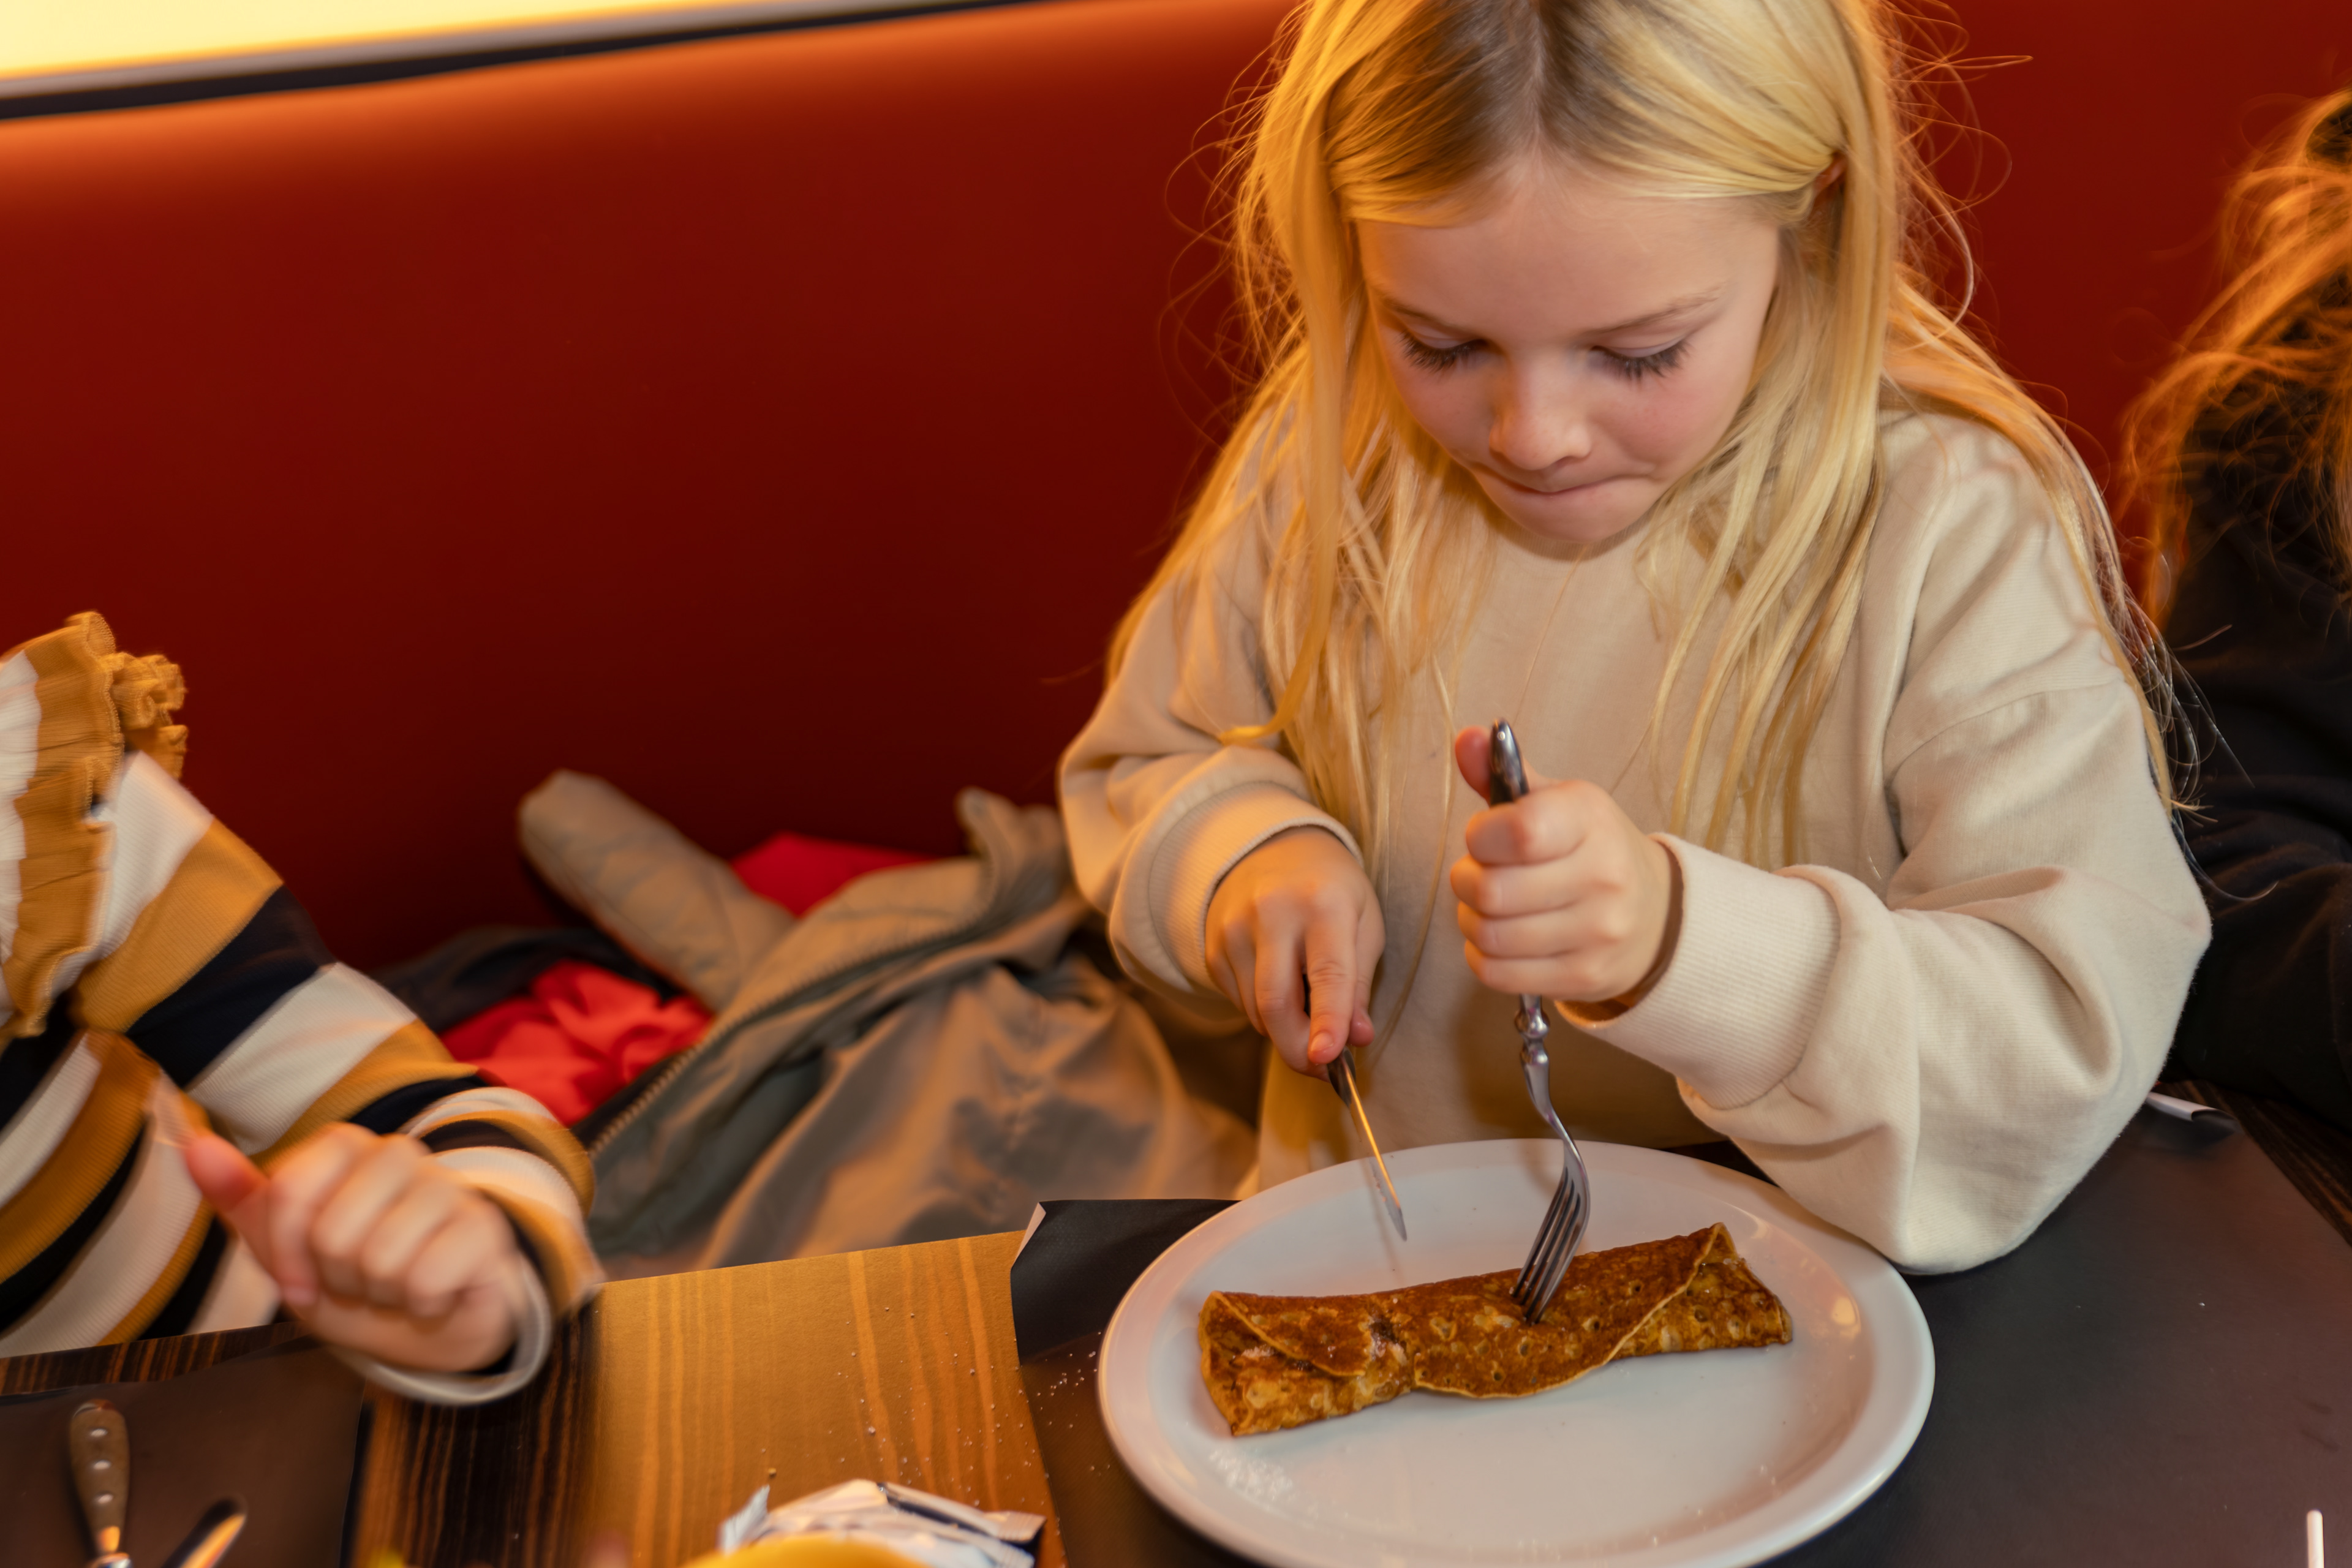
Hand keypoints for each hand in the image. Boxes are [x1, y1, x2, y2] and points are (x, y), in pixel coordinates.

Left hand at [184, 1124, 526, 1373]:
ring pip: (380, 1255)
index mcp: (347, 1149)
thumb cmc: (357, 1280)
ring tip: (396, 1286)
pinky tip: (433, 1295)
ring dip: (382, 1293)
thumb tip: (194, 1145)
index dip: (285, 1252)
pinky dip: (422, 1303)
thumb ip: (243, 1200)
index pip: (290, 1189)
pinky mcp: (485, 1227)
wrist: (434, 1322)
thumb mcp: (289, 1252)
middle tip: (361, 1281)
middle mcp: (400, 1155)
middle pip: (333, 1231)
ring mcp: (448, 1187)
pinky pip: (428, 1276)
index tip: (299, 1283)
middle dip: (338, 1278)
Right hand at [1204, 826, 1382, 1075]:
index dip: (1328, 1021)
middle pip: (1277, 1003)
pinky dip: (1265, 1013)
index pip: (1327, 973)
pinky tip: (1281, 985)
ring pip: (1257, 1011)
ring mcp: (1234, 930)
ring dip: (1286, 1030)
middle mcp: (1271, 913)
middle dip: (1300, 1049)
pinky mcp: (1213, 948)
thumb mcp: (1364, 924)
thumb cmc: (1331, 891)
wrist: (1273, 850)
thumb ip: (1359, 984)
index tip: (1328, 1059)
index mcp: (1322, 903)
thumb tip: (1357, 1038)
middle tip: (1324, 1068)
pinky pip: (1240, 1002)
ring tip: (1309, 1011)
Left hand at [1449, 727, 1677, 1004]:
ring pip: (1490, 935)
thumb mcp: (1554, 801)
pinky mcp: (1585, 976)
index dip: (1480, 838)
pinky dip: (1483, 956)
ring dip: (1472, 920)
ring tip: (1488, 907)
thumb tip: (1466, 738)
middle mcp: (1603, 876)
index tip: (1484, 837)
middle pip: (1492, 892)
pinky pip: (1497, 973)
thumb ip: (1502, 773)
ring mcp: (1598, 932)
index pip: (1519, 833)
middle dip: (1467, 882)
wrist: (1653, 913)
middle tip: (1478, 876)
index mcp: (1591, 820)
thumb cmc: (1586, 848)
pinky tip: (1500, 938)